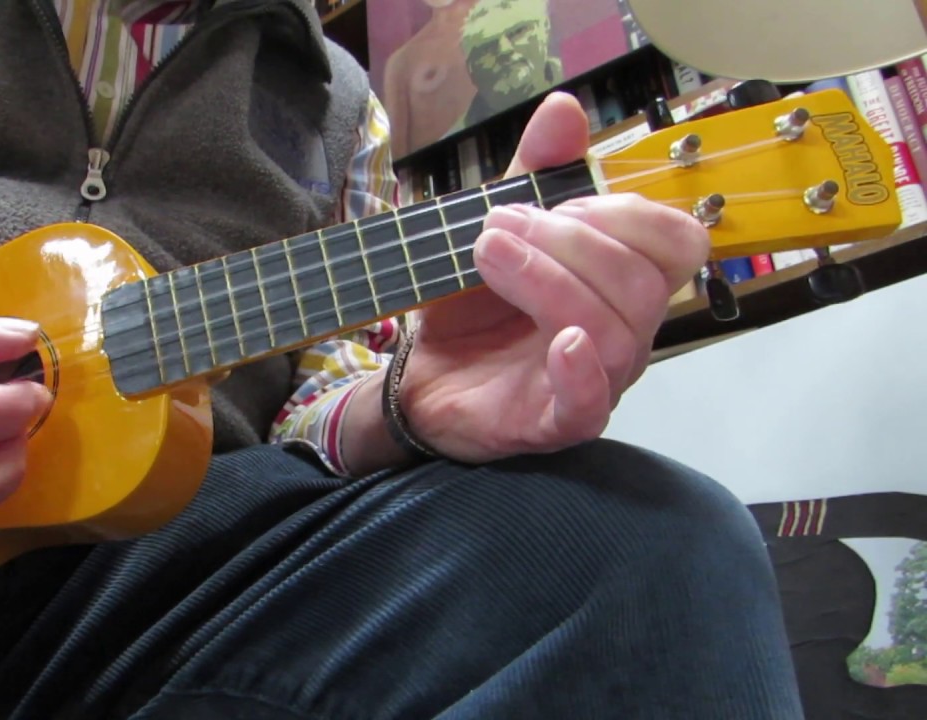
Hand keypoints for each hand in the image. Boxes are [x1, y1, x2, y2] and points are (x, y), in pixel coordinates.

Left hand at [398, 92, 709, 463]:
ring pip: (614, 331)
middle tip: (496, 226)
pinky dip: (582, 370)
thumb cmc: (473, 306)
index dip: (624, 213)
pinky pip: (592, 404)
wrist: (419, 375)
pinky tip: (560, 341)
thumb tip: (564, 107)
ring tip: (487, 255)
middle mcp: (625, 331)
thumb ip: (533, 173)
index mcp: (624, 282)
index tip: (550, 203)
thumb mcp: (498, 228)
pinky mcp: (557, 421)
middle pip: (642, 283)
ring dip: (550, 281)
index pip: (677, 242)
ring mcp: (597, 379)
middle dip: (568, 241)